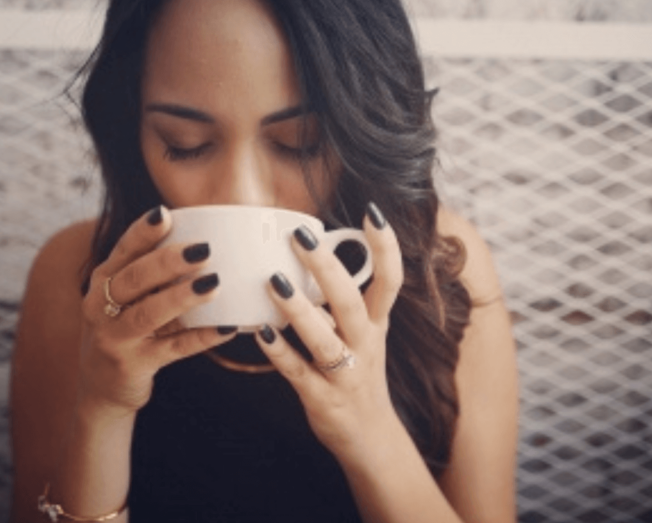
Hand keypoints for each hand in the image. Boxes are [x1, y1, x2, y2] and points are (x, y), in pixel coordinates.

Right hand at [77, 206, 236, 414]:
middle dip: (168, 261)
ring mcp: (115, 338)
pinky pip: (174, 349)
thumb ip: (153, 274)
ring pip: (149, 313)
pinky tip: (227, 327)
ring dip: (182, 297)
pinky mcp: (134, 365)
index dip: (143, 232)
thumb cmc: (125, 328)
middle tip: (204, 249)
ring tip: (214, 284)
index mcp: (103, 281)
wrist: (101, 386)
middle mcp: (101, 306)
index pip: (123, 250)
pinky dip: (202, 337)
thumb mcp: (127, 298)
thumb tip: (206, 241)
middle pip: (135, 278)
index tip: (165, 214)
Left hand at [255, 203, 404, 459]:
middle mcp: (366, 346)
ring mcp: (345, 375)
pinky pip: (298, 372)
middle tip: (301, 237)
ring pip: (325, 339)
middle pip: (352, 303)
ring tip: (274, 282)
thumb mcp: (365, 334)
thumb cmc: (358, 373)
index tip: (372, 213)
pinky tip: (260, 332)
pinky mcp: (323, 399)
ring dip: (300, 310)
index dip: (386, 248)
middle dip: (328, 269)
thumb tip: (316, 254)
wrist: (370, 438)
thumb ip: (344, 300)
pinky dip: (279, 352)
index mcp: (377, 325)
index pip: (391, 281)